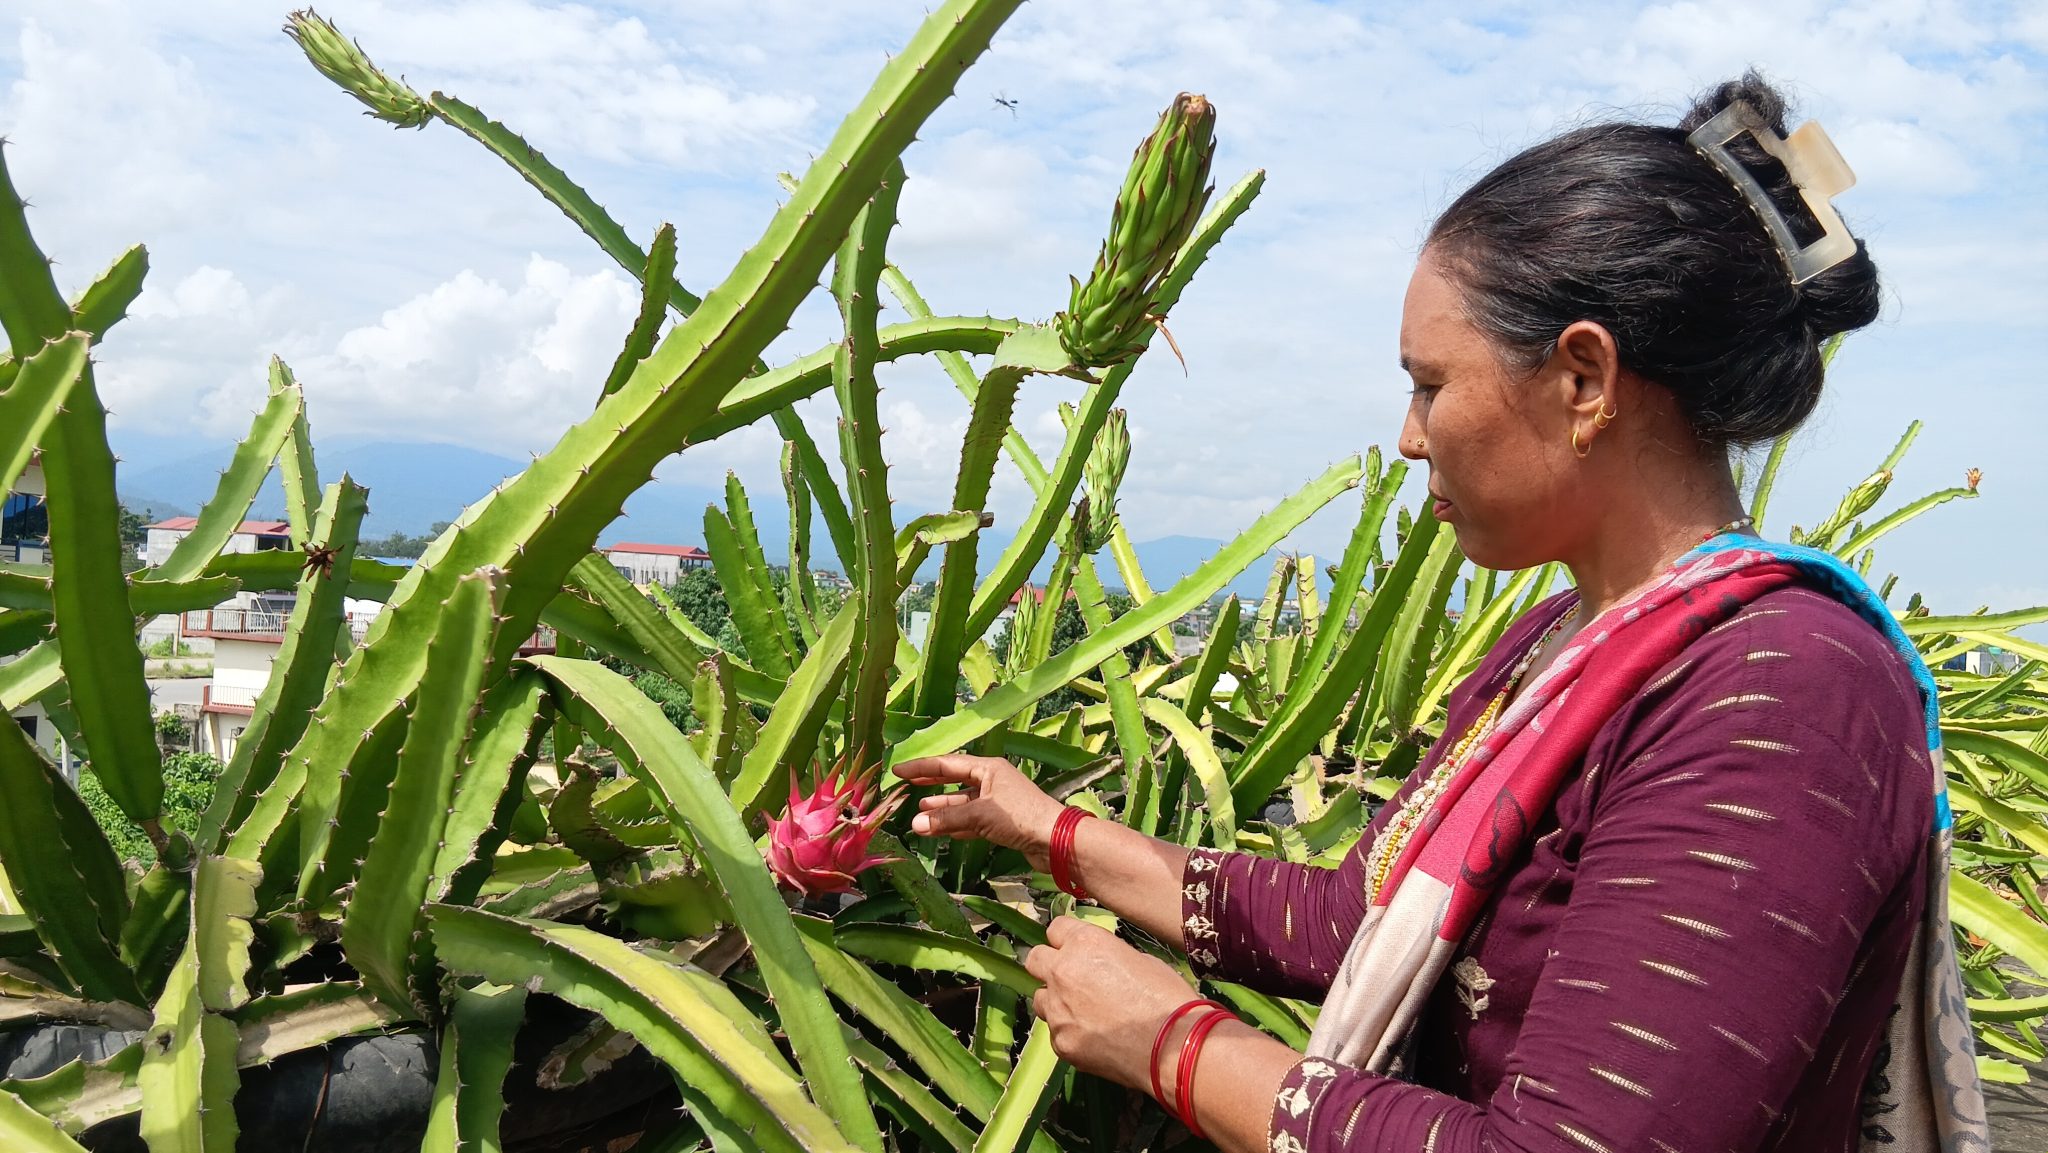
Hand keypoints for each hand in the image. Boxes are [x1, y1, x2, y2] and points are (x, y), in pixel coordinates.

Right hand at [893, 754, 1065, 869]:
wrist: (1056, 841)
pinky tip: (942, 830)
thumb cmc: (1021, 817)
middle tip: (907, 785)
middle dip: (931, 784)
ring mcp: (998, 802)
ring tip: (920, 813)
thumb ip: (947, 819)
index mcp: (989, 768)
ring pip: (963, 803)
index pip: (948, 764)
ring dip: (942, 809)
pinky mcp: (1003, 823)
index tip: (899, 769)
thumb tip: (915, 824)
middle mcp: (993, 781)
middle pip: (955, 780)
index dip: (922, 767)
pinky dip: (957, 825)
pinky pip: (973, 821)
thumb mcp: (980, 815)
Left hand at [1022, 915, 1196, 1089]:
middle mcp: (1062, 972)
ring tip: (1086, 1014)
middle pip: (1035, 960)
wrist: (1172, 1047)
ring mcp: (1057, 1010)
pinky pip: (1056, 1032)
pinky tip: (1096, 1040)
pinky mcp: (1060, 1042)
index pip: (1055, 929)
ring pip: (1041, 999)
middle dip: (1050, 966)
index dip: (1067, 940)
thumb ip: (1108, 957)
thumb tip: (1099, 966)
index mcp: (1085, 944)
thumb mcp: (1141, 960)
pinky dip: (1070, 1033)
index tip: (1077, 951)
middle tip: (1072, 980)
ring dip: (1057, 1001)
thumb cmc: (1167, 998)